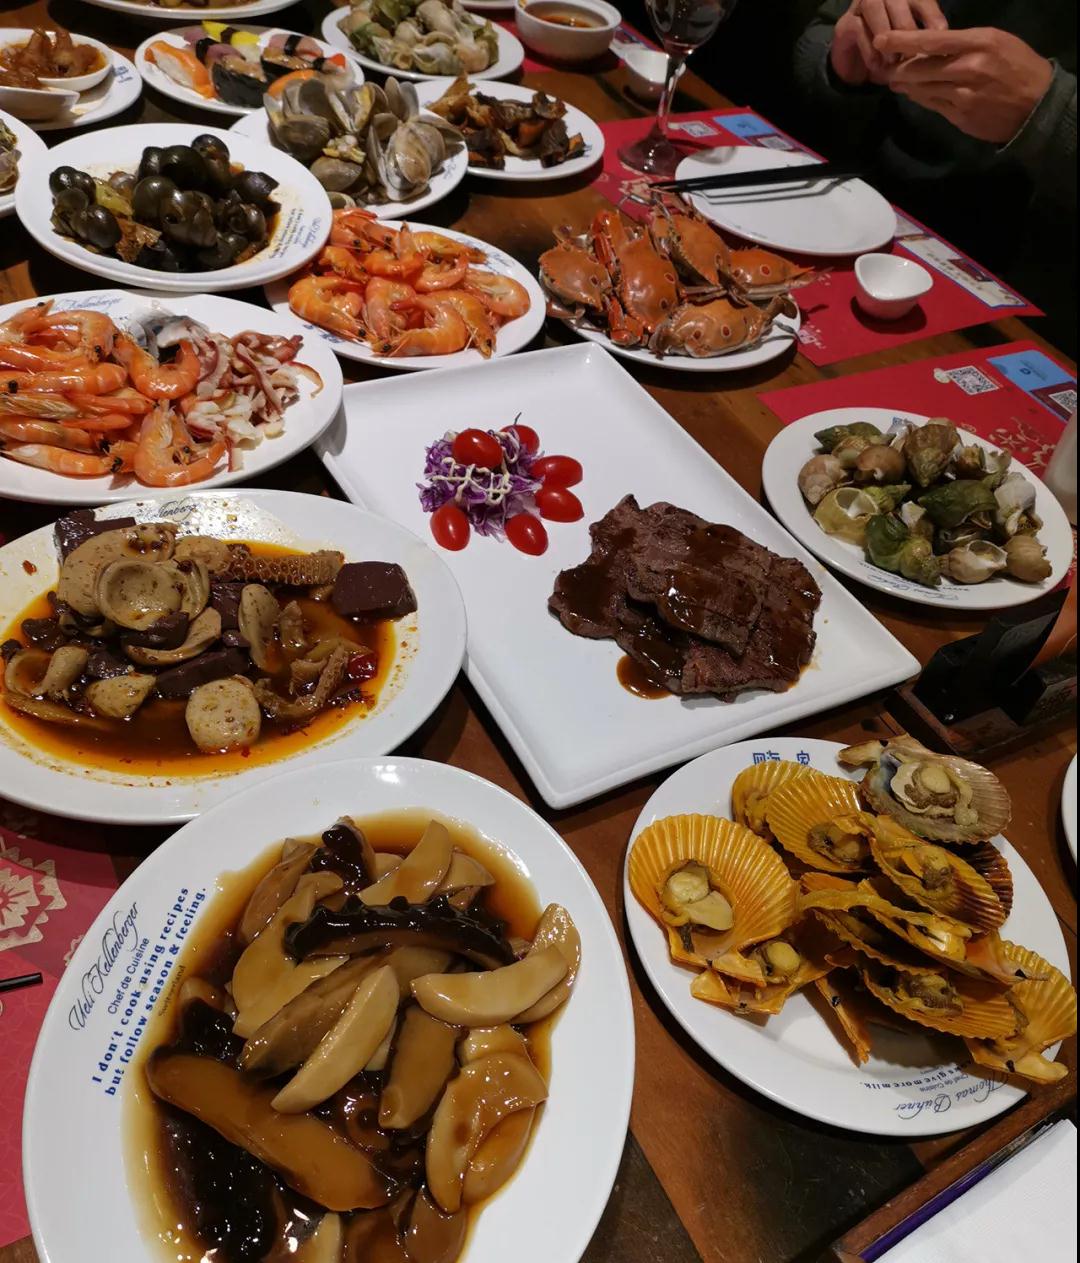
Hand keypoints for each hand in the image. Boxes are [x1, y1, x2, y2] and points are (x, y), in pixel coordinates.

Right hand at [830, 0, 947, 86]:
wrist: (853, 66)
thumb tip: (942, 52)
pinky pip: (858, 29)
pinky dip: (869, 48)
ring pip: (874, 6)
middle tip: (914, 53)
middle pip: (897, 0)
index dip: (931, 15)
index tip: (940, 35)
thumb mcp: (910, 48)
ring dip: (886, 32)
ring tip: (894, 59)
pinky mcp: (845, 24)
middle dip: (907, 27)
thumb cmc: (887, 55)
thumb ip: (923, 42)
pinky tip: (877, 65)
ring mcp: (861, 5)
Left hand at [876, 27, 1053, 142]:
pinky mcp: (959, 116)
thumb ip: (962, 43)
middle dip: (897, 68)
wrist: (1036, 105)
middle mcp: (968, 67)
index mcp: (978, 42)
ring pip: (921, 88)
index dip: (902, 40)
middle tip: (884, 66)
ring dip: (904, 85)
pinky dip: (918, 98)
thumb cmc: (1016, 66)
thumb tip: (929, 46)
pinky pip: (930, 104)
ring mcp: (963, 94)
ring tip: (894, 80)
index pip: (931, 40)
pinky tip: (912, 93)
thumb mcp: (995, 41)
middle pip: (919, 68)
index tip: (881, 39)